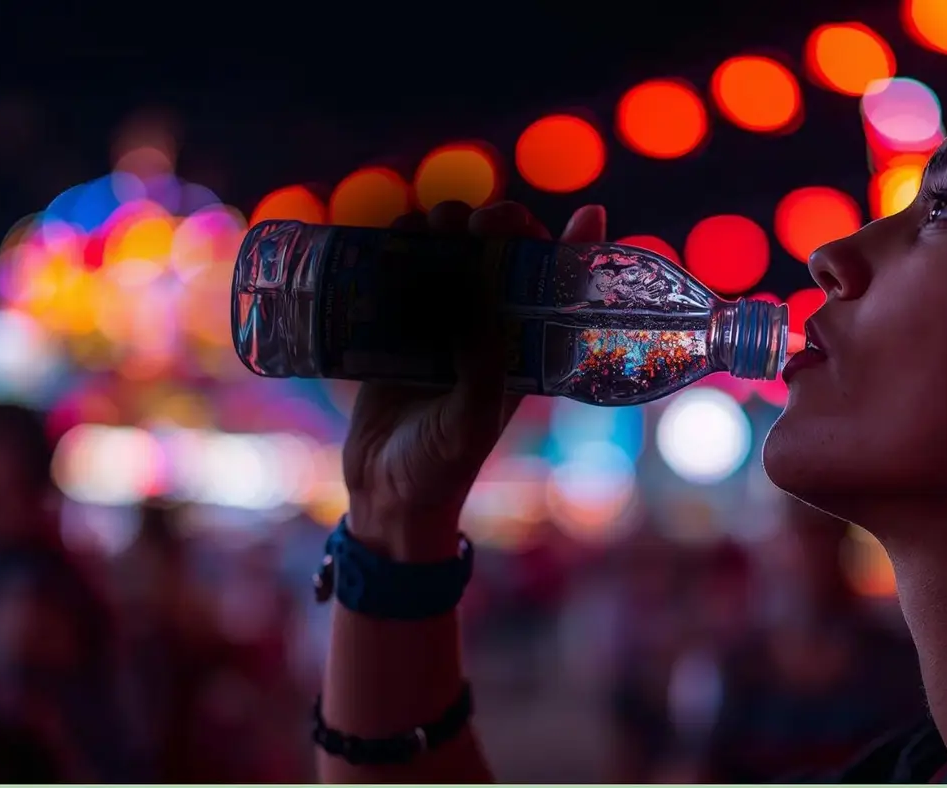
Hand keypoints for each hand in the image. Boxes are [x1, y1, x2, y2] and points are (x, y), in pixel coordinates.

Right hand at [341, 200, 606, 559]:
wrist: (385, 496)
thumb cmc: (441, 467)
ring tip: (422, 228)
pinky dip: (394, 246)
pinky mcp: (394, 326)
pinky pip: (399, 271)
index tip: (537, 220)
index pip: (553, 280)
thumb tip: (486, 299)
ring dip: (439, 225)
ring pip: (448, 250)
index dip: (560, 241)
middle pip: (498, 250)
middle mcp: (487, 326)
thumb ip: (486, 367)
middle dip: (487, 222)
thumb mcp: (472, 422)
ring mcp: (439, 321)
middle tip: (465, 225)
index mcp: (523, 346)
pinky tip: (386, 239)